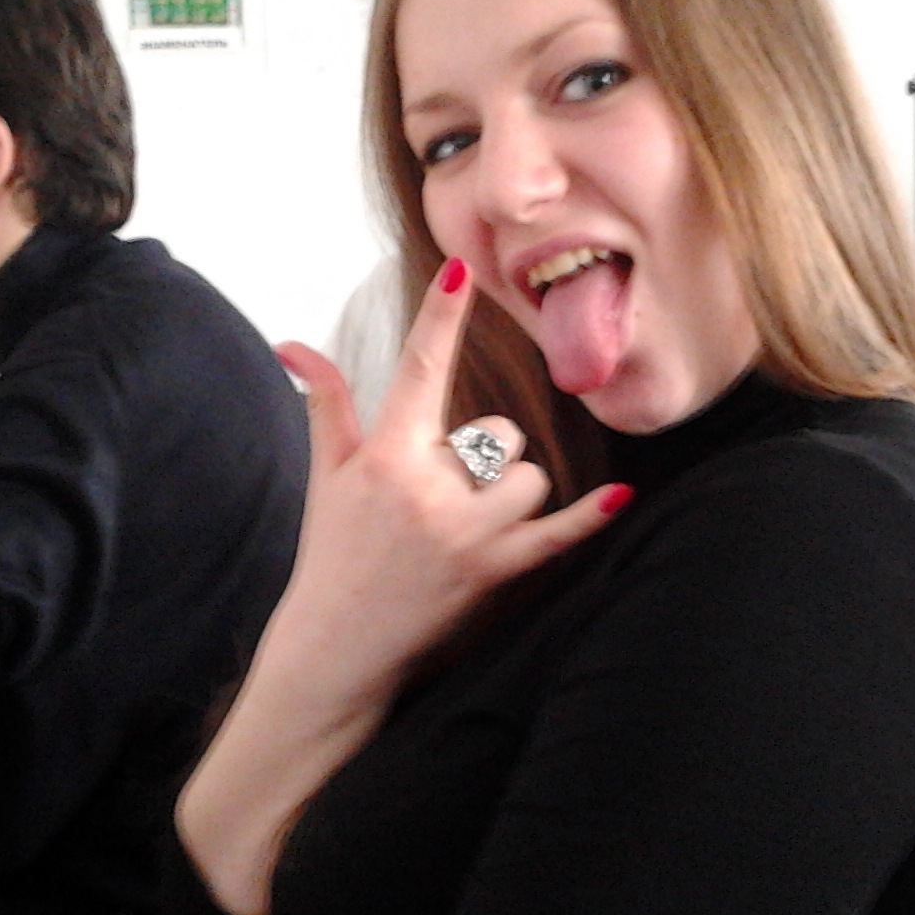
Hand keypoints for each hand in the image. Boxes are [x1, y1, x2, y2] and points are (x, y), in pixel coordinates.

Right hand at [271, 257, 626, 703]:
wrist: (336, 646)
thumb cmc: (333, 551)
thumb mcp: (325, 474)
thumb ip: (326, 400)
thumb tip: (293, 343)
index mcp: (384, 456)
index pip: (417, 371)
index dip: (440, 319)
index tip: (460, 268)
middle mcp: (426, 490)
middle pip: (497, 433)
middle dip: (483, 455)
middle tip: (440, 498)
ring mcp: (464, 533)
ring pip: (528, 477)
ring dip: (511, 494)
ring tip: (467, 525)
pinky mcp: (493, 572)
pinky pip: (555, 535)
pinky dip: (589, 518)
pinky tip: (622, 495)